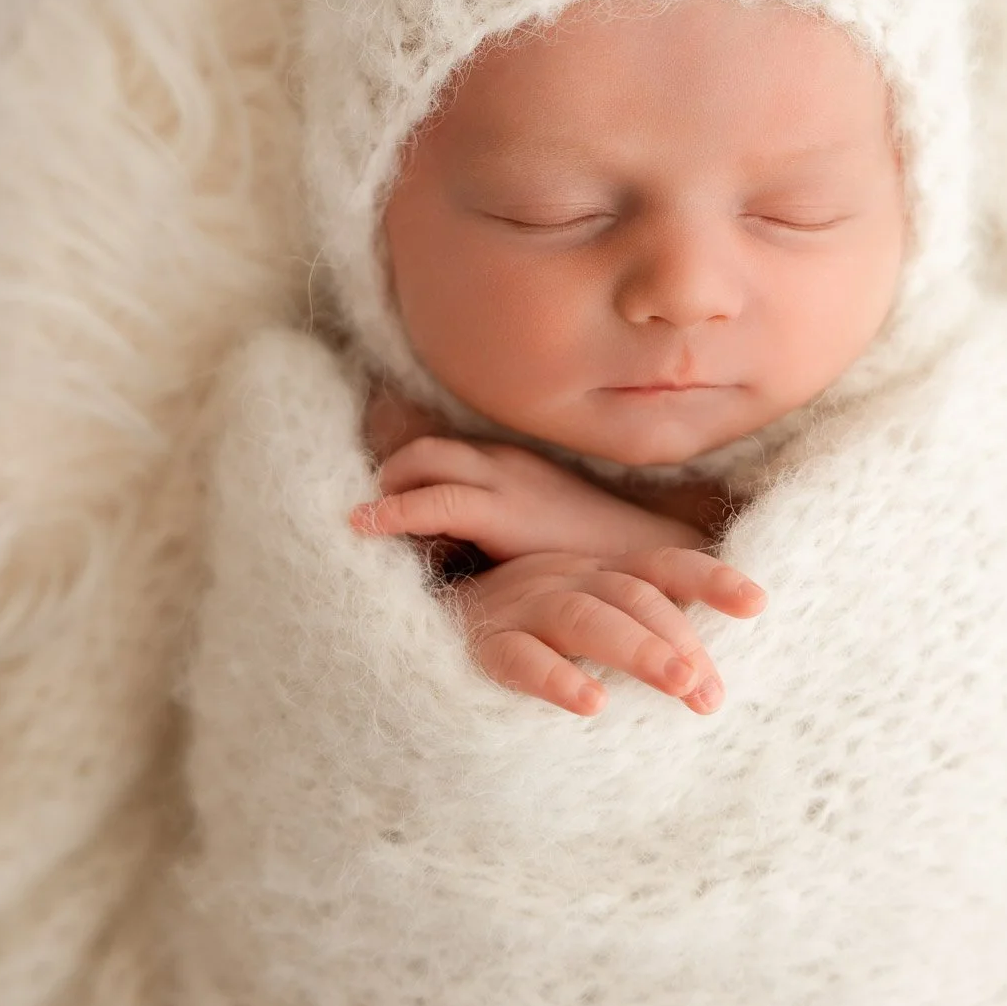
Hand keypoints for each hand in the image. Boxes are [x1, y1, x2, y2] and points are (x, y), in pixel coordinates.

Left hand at [349, 431, 707, 561]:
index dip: (407, 471)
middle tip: (367, 511)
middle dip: (388, 474)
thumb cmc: (597, 555)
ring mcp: (503, 480)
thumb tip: (464, 549)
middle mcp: (504, 461)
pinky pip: (431, 501)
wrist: (645, 556)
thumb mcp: (544, 527)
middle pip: (425, 449)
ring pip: (421, 462)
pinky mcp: (501, 511)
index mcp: (514, 462)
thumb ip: (505, 525)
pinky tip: (364, 528)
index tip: (379, 496)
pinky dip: (391, 512)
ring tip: (361, 521)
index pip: (446, 451)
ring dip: (385, 489)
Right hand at [448, 545, 767, 716]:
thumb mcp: (589, 614)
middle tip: (713, 691)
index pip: (664, 567)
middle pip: (634, 597)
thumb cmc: (528, 624)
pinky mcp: (486, 643)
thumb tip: (713, 674)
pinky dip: (557, 679)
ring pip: (587, 619)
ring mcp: (526, 606)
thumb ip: (642, 629)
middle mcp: (569, 579)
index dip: (711, 578)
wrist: (428, 617)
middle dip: (680, 638)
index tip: (759, 602)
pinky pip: (522, 659)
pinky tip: (591, 705)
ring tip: (681, 685)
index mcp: (602, 572)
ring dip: (638, 649)